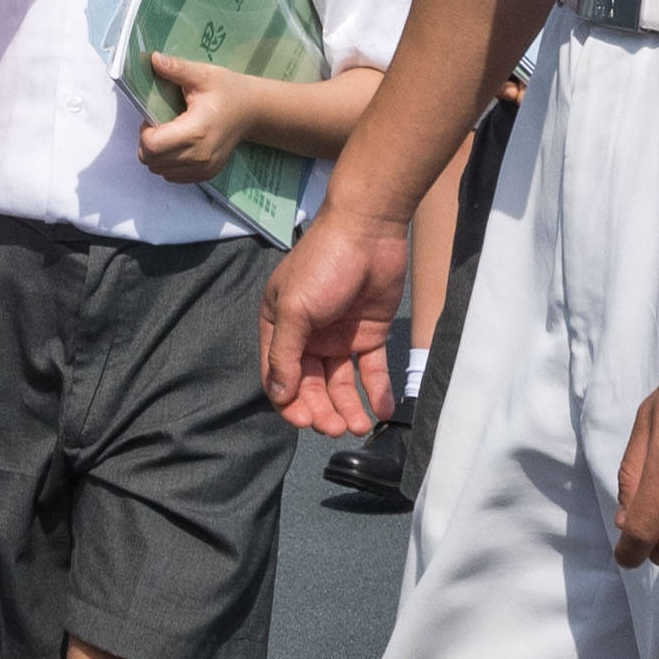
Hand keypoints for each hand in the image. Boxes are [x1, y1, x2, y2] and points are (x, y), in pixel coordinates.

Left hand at [136, 52, 265, 182]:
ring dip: (157, 154)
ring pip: (159, 170)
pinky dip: (168, 163)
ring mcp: (204, 169)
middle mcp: (200, 156)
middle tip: (160, 124)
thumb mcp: (203, 74)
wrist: (252, 111)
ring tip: (170, 134)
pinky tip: (179, 145)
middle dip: (147, 142)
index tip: (153, 117)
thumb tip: (154, 59)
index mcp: (196, 131)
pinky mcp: (206, 175)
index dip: (145, 131)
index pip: (152, 145)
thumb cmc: (228, 92)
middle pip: (151, 160)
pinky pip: (172, 176)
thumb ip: (177, 69)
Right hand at [258, 207, 410, 432]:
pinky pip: (370, 370)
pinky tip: (380, 411)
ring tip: (359, 426)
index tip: (305, 421)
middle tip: (337, 428)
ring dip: (347, 407)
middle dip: (322, 409)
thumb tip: (278, 395)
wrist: (369, 230)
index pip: (279, 375)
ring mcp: (339, 336)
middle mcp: (307, 336)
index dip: (290, 402)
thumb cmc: (323, 264)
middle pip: (311, 385)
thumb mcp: (295, 308)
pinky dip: (375, 392)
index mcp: (279, 326)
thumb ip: (285, 353)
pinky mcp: (369, 334)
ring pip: (340, 383)